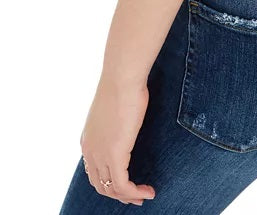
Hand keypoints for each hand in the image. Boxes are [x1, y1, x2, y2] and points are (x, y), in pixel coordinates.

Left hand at [80, 74, 155, 205]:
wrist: (122, 78)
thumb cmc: (124, 85)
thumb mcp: (116, 108)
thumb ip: (117, 121)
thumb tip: (130, 121)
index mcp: (88, 140)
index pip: (95, 172)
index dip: (110, 182)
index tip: (129, 183)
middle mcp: (90, 151)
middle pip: (101, 184)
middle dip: (119, 194)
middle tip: (137, 196)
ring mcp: (100, 154)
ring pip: (111, 189)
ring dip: (129, 196)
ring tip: (145, 195)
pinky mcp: (114, 155)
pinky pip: (122, 185)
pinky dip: (135, 192)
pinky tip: (149, 191)